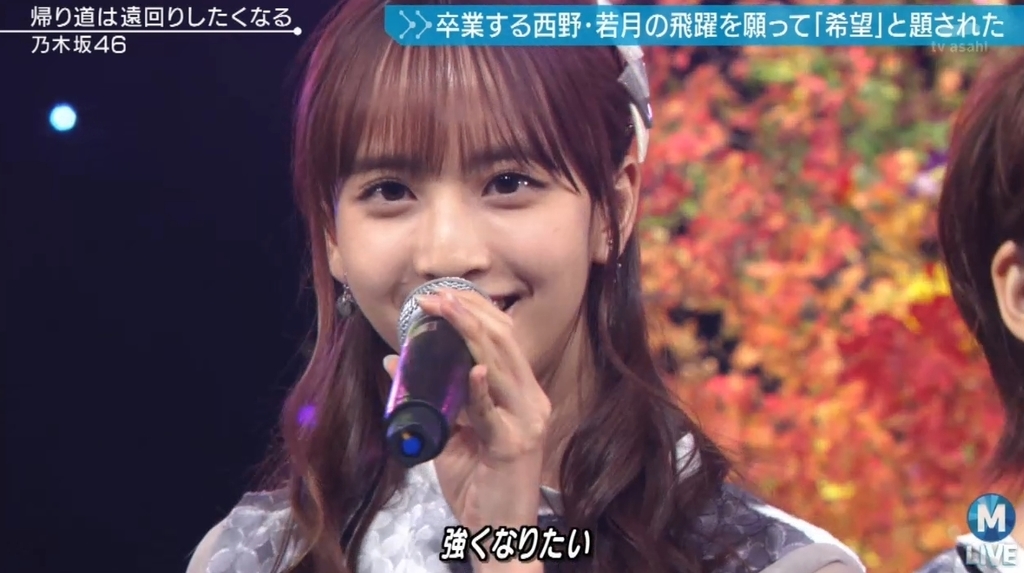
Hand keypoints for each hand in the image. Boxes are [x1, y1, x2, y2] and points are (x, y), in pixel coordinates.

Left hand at [383, 289, 551, 534]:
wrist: (498, 535)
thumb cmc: (478, 485)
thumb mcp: (448, 435)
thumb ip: (429, 398)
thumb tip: (393, 362)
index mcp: (521, 392)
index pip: (504, 338)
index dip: (475, 311)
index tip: (440, 295)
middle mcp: (531, 400)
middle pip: (504, 342)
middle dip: (468, 313)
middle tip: (434, 296)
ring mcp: (527, 421)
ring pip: (500, 365)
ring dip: (469, 334)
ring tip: (443, 311)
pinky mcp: (515, 446)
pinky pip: (493, 413)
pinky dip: (480, 390)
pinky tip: (470, 370)